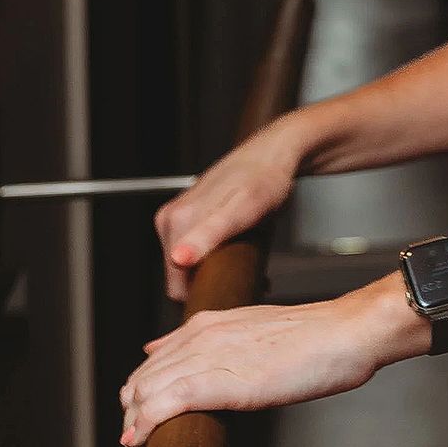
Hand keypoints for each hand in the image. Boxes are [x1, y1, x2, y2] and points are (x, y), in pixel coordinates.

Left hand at [117, 295, 381, 446]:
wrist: (345, 332)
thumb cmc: (315, 338)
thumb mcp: (256, 330)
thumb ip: (217, 342)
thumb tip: (176, 352)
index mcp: (208, 324)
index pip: (150, 365)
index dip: (142, 399)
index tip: (148, 425)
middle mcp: (201, 336)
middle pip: (138, 383)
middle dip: (133, 419)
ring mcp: (208, 356)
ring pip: (143, 395)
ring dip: (136, 429)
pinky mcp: (219, 381)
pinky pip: (162, 405)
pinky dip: (146, 428)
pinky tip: (146, 444)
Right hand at [154, 117, 306, 300]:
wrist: (276, 153)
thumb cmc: (266, 177)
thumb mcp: (242, 208)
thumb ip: (210, 233)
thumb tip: (179, 258)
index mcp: (175, 221)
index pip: (177, 283)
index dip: (207, 293)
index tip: (236, 290)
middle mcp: (170, 219)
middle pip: (183, 275)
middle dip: (213, 283)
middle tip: (250, 278)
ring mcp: (179, 218)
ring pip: (191, 265)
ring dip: (217, 273)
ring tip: (248, 266)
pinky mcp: (192, 218)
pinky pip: (197, 250)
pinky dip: (217, 259)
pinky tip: (240, 255)